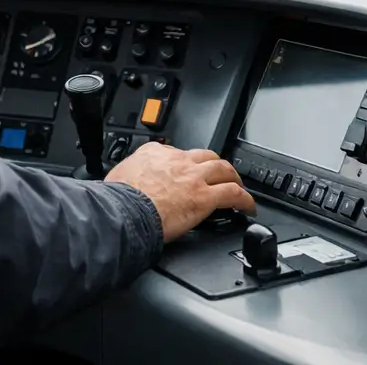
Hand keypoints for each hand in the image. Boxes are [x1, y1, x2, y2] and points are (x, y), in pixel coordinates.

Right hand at [104, 141, 255, 240]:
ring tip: (238, 185)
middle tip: (221, 173)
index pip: (177, 152)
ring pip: (224, 169)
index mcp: (155, 153)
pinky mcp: (205, 197)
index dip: (186, 162)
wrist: (124, 212)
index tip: (189, 170)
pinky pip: (233, 194)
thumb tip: (124, 181)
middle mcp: (178, 161)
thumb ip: (127, 174)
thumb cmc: (118, 200)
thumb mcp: (118, 176)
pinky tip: (249, 207)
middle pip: (206, 156)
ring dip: (233, 177)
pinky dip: (245, 200)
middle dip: (216, 164)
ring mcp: (193, 178)